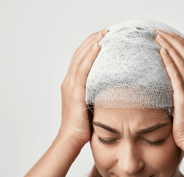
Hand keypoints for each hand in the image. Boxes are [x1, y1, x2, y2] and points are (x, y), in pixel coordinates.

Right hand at [59, 29, 108, 146]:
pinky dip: (90, 56)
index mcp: (72, 84)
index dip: (89, 47)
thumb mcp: (91, 106)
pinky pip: (83, 69)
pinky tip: (98, 47)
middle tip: (105, 31)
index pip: (80, 59)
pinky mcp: (75, 92)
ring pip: (80, 58)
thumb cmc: (83, 126)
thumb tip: (114, 90)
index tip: (102, 37)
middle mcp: (69, 82)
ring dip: (92, 44)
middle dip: (92, 41)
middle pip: (79, 55)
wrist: (72, 138)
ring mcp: (71, 86)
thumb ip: (98, 95)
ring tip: (103, 33)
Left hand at [155, 29, 183, 150]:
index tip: (170, 36)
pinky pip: (176, 75)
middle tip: (161, 32)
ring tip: (158, 37)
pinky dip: (169, 62)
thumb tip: (178, 84)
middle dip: (174, 40)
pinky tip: (162, 52)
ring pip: (182, 61)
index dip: (181, 44)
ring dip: (170, 46)